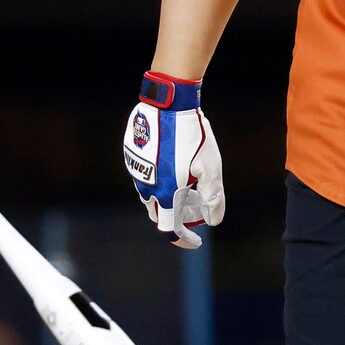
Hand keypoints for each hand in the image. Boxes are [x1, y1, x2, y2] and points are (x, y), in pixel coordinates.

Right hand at [123, 72, 225, 249]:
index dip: (184, 240)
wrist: (168, 105)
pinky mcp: (131, 157)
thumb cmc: (193, 137)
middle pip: (159, 214)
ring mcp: (136, 171)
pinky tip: (172, 162)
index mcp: (167, 193)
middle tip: (193, 206)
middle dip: (175, 216)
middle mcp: (147, 187)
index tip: (196, 240)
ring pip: (150, 195)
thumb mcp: (210, 167)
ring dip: (165, 196)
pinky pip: (144, 175)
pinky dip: (157, 178)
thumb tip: (213, 221)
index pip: (171, 229)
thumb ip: (211, 197)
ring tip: (184, 181)